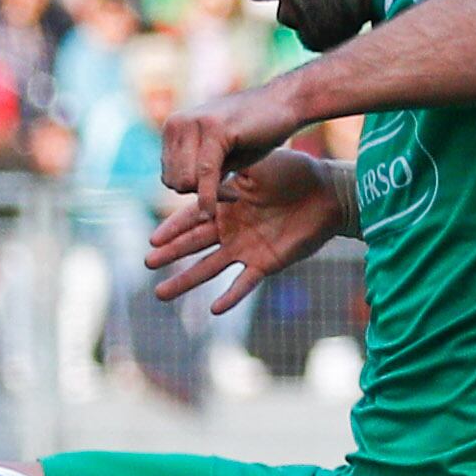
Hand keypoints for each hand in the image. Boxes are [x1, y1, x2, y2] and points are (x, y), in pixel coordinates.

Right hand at [146, 148, 344, 313]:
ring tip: (161, 293)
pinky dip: (230, 296)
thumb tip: (203, 171)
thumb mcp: (257, 166)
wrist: (326, 193)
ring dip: (187, 280)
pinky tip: (214, 308)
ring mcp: (246, 248)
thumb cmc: (293, 172)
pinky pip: (244, 283)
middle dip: (171, 253)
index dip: (173, 228)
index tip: (153, 238)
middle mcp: (231, 227)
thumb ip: (230, 172)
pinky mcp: (265, 263)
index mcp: (225, 202)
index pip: (192, 217)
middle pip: (194, 244)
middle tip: (148, 262)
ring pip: (210, 267)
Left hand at [158, 80, 300, 198]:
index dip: (193, 192)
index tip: (219, 190)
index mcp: (173, 127)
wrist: (285, 104)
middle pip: (174, 181)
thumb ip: (196, 171)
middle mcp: (177, 123)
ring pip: (186, 180)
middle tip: (229, 193)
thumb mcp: (219, 155)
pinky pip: (205, 173)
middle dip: (200, 195)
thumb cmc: (255, 133)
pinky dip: (211, 196)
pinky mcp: (214, 129)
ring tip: (233, 191)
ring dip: (210, 195)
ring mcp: (193, 124)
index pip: (168, 177)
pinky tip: (230, 200)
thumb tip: (179, 189)